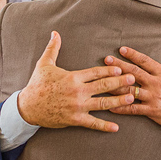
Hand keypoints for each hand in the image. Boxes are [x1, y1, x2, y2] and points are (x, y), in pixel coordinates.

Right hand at [16, 31, 135, 131]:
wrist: (27, 107)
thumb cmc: (37, 85)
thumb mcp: (44, 64)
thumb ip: (52, 48)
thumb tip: (55, 33)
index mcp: (73, 77)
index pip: (96, 72)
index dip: (110, 70)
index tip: (121, 68)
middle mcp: (78, 91)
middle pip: (103, 86)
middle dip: (120, 82)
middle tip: (133, 79)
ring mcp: (77, 106)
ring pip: (103, 104)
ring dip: (118, 101)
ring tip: (131, 98)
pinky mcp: (75, 119)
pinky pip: (93, 123)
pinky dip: (105, 126)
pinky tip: (116, 127)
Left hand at [107, 41, 160, 129]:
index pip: (145, 61)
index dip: (132, 55)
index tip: (121, 50)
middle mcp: (156, 84)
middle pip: (133, 73)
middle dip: (118, 66)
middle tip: (106, 60)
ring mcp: (153, 98)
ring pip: (130, 90)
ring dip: (115, 86)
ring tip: (102, 82)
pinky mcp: (152, 111)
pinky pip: (133, 109)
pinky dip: (121, 108)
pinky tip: (110, 106)